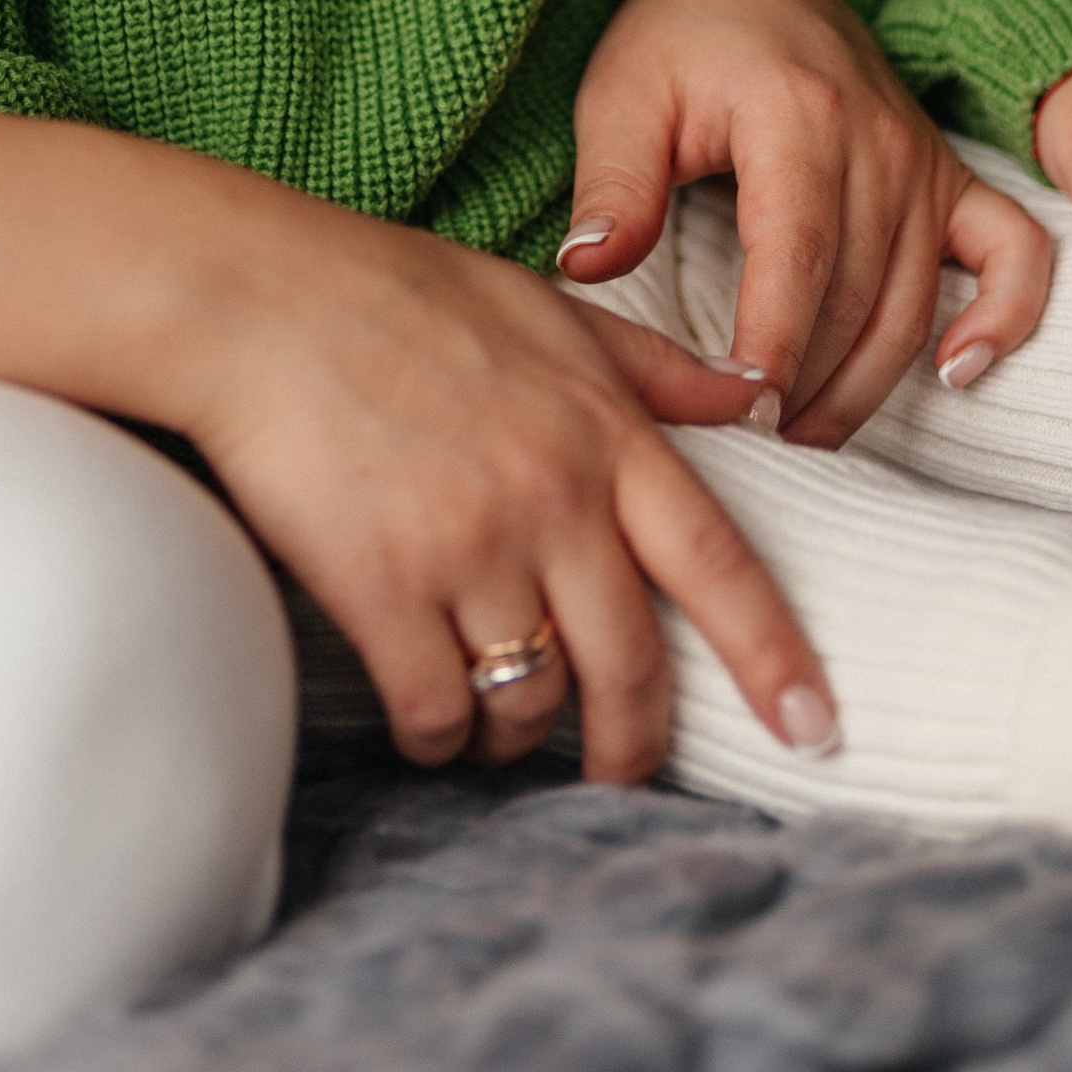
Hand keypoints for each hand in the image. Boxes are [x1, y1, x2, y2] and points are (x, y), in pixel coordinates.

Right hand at [188, 208, 842, 779]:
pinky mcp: (384, 587)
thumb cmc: (395, 294)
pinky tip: (429, 724)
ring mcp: (470, 547)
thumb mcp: (544, 311)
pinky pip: (437, 708)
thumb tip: (754, 397)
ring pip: (532, 699)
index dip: (775, 657)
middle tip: (623, 776)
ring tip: (498, 726)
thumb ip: (653, 367)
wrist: (254, 299)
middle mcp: (554, 498)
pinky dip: (441, 735)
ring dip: (520, 734)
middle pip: (632, 666)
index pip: (720, 566)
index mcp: (604, 433)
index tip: (817, 728)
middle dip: (635, 744)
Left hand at [560, 0, 1051, 447]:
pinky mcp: (950, 173)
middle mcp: (878, 140)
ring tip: (803, 437)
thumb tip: (587, 271)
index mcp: (796, 117)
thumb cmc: (675, 36)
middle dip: (808, 385)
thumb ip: (612, 185)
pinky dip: (1004, 315)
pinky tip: (959, 371)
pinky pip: (1014, 252)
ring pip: (914, 300)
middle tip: (755, 447)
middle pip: (857, 297)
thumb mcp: (621, 97)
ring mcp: (923, 159)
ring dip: (867, 384)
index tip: (741, 413)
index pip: (797, 258)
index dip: (774, 348)